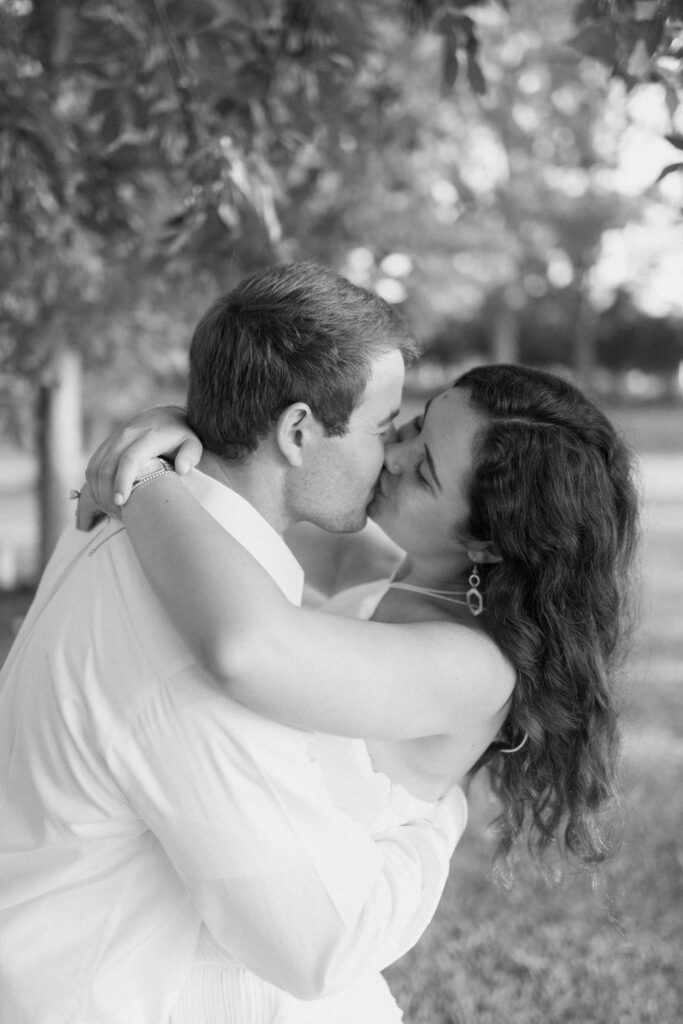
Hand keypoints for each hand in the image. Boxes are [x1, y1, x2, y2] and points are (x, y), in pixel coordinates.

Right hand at [77, 406, 202, 529]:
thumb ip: (191, 454)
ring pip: (95, 468)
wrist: (166, 417)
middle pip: (107, 467)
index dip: (122, 480)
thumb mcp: (193, 443)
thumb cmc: (182, 437)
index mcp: (148, 436)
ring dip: (98, 492)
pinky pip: (92, 466)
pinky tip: (103, 501)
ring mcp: (113, 439)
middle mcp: (126, 435)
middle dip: (107, 494)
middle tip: (119, 516)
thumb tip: (183, 469)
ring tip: (111, 511)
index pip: (130, 459)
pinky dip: (93, 486)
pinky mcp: (106, 444)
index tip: (121, 502)